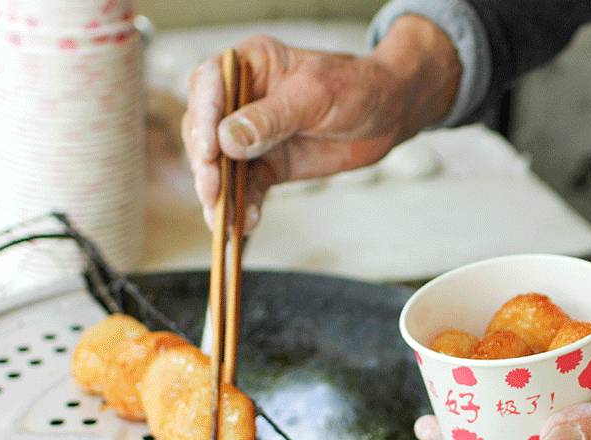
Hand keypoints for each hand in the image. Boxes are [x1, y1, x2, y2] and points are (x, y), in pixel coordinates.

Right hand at [181, 17, 459, 227]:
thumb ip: (271, 118)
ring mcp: (250, 135)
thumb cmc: (355, 88)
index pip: (209, 85)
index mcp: (249, 64)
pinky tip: (246, 224)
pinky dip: (243, 206)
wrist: (387, 115)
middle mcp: (240, 99)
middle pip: (205, 131)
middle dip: (206, 164)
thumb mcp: (315, 97)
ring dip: (220, 194)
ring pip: (221, 165)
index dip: (204, 118)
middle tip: (212, 192)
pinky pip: (246, 187)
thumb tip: (227, 139)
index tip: (210, 150)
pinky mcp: (265, 165)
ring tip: (224, 220)